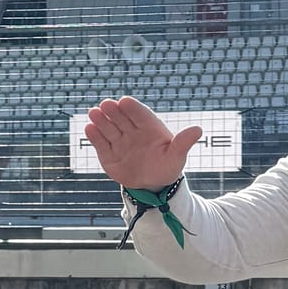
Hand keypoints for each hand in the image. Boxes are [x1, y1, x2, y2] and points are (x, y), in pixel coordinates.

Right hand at [84, 97, 201, 192]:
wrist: (152, 186)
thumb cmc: (167, 167)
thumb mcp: (177, 156)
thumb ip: (183, 142)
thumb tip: (198, 129)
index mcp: (150, 127)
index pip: (140, 114)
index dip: (132, 108)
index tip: (125, 102)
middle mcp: (132, 131)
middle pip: (122, 118)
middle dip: (114, 111)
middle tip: (106, 105)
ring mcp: (119, 142)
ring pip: (109, 128)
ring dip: (101, 120)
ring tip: (94, 113)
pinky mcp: (108, 154)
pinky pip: (101, 144)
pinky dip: (94, 136)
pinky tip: (89, 128)